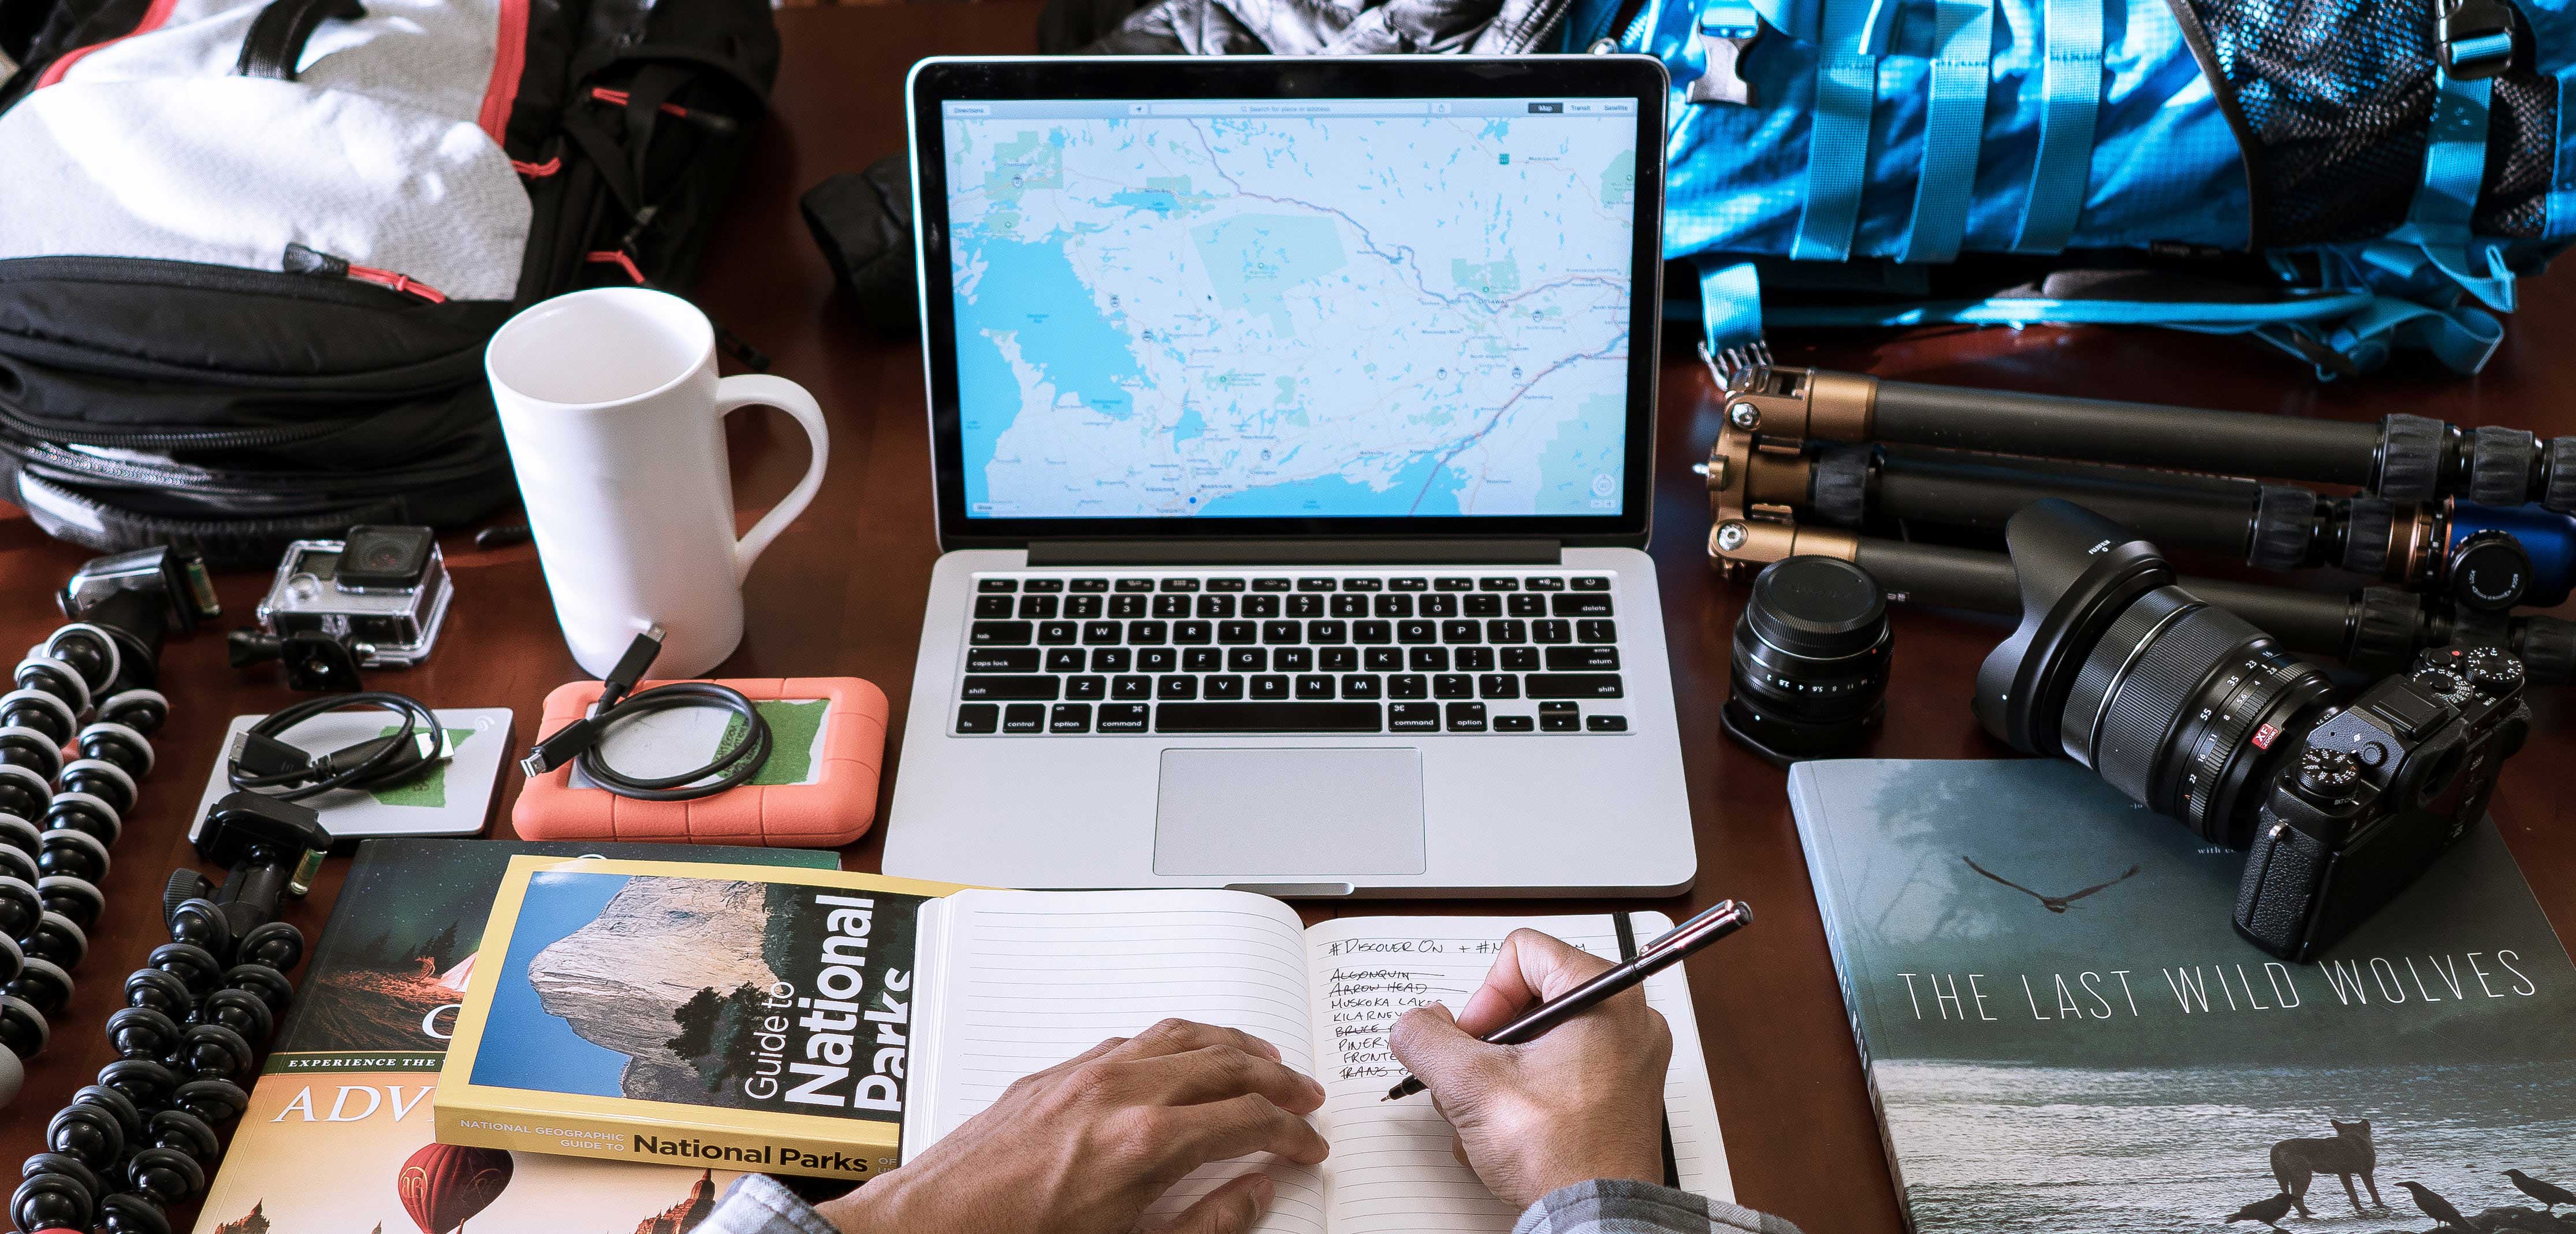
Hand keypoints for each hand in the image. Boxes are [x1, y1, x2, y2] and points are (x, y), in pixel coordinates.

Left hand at [818, 1018, 1329, 1233]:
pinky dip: (1174, 1041)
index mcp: (1148, 1141)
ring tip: (1261, 1060)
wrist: (929, 1230)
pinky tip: (1182, 1056)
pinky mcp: (1052, 1073)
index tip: (1308, 1146)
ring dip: (1230, 1045)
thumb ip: (1208, 1220)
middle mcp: (1121, 1091)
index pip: (1249, 1119)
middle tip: (1304, 1097)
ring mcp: (1084, 1074)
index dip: (1291, 1133)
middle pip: (1226, 1064)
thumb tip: (1257, 1189)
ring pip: (1180, 1035)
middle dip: (1276, 1079)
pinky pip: (1131, 1038)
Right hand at [1387, 928, 1671, 1208]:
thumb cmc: (1560, 1156)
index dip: (1484, 995)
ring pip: (1540, 1040)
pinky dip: (1526, 1094)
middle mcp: (1628, 1020)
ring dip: (1499, 1075)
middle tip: (1475, 1080)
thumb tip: (1414, 1023)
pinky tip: (1509, 1131)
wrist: (1596, 1220)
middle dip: (1487, 1043)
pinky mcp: (1621, 1094)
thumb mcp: (1470, 1086)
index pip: (1524, 952)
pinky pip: (1560, 1071)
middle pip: (1530, 997)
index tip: (1472, 1039)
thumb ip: (1428, 1039)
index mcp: (1607, 997)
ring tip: (1489, 1116)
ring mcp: (1629, 1059)